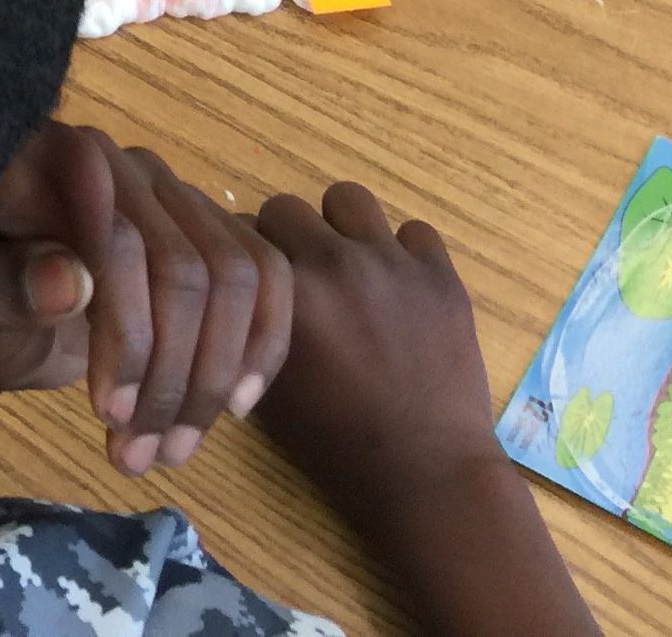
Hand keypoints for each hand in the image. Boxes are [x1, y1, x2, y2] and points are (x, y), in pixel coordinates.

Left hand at [0, 123, 291, 476]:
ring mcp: (176, 195)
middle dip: (170, 374)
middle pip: (185, 268)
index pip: (118, 241)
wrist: (0, 315)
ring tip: (172, 451)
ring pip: (235, 279)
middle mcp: (126, 167)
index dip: (127, 332)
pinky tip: (234, 406)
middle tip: (137, 455)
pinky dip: (260, 346)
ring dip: (211, 378)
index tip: (109, 412)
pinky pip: (268, 277)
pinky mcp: (214, 229)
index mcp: (53, 162)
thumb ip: (7, 287)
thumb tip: (72, 282)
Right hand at [251, 185, 598, 636]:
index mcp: (286, 293)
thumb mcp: (268, 388)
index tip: (250, 278)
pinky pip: (414, 231)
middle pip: (287, 208)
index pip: (241, 235)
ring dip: (341, 228)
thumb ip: (248, 328)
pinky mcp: (440, 274)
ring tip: (348, 266)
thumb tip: (231, 289)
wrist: (426, 471)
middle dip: (284, 237)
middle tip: (298, 275)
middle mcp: (335, 263)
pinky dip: (401, 252)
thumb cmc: (336, 441)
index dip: (242, 257)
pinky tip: (398, 287)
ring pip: (349, 200)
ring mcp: (392, 263)